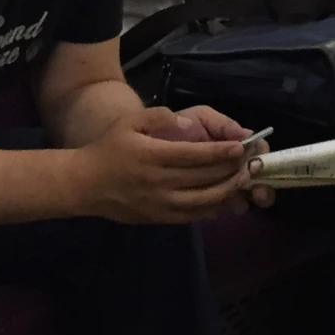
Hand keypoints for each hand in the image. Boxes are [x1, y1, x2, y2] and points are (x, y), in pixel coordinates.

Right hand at [76, 106, 265, 222]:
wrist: (85, 185)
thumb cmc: (109, 148)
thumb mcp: (130, 123)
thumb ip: (158, 116)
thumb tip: (186, 122)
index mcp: (152, 157)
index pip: (195, 156)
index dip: (221, 152)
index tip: (240, 147)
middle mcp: (158, 183)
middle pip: (204, 179)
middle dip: (231, 171)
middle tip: (249, 163)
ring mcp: (159, 204)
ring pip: (202, 201)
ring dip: (226, 191)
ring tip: (241, 180)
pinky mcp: (158, 218)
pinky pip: (191, 216)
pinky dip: (210, 207)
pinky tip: (222, 197)